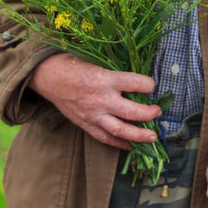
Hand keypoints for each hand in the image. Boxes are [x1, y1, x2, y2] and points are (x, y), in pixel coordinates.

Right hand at [29, 53, 161, 149]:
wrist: (49, 77)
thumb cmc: (73, 65)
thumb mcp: (96, 61)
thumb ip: (114, 73)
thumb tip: (134, 79)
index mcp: (105, 78)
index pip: (135, 83)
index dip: (148, 84)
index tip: (153, 85)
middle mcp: (102, 99)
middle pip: (132, 111)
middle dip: (149, 114)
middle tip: (158, 112)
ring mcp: (94, 115)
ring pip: (121, 130)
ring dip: (139, 135)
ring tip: (152, 137)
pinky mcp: (86, 125)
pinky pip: (105, 138)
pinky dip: (119, 144)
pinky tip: (130, 146)